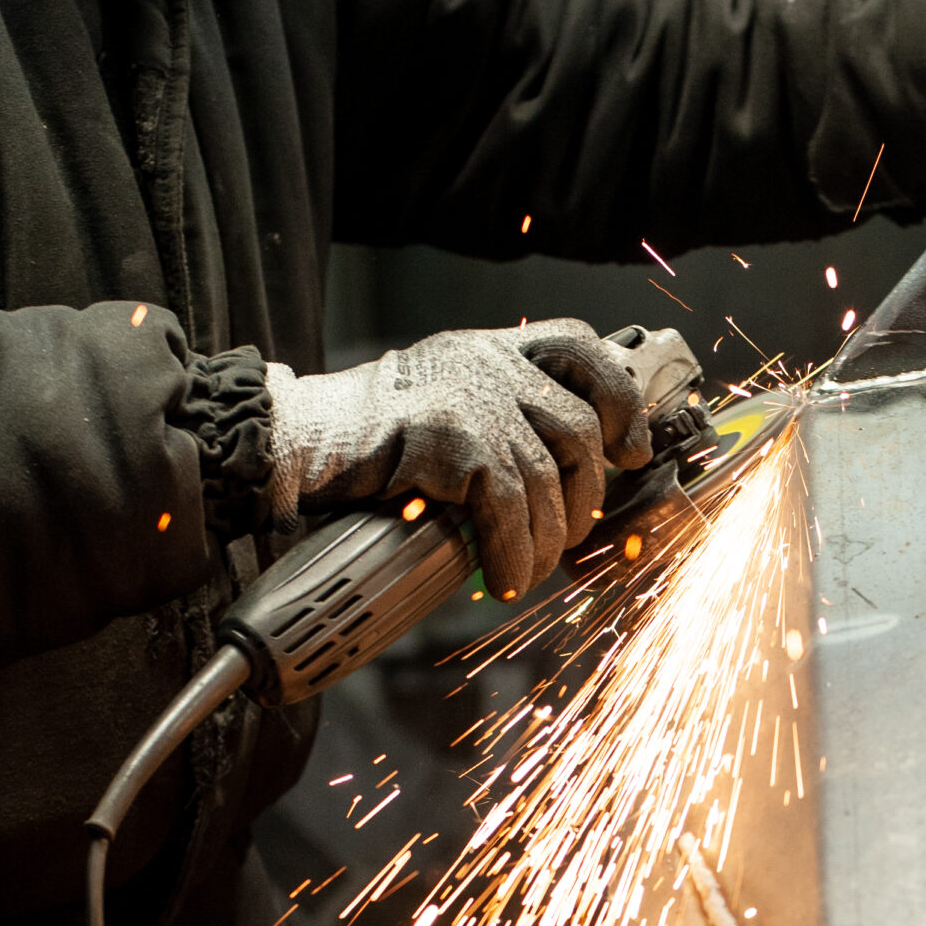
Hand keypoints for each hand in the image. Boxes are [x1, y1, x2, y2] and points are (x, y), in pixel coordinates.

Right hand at [264, 321, 653, 597]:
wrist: (296, 440)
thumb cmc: (362, 438)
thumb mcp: (442, 407)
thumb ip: (495, 419)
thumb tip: (555, 484)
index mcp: (490, 348)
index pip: (580, 347)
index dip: (619, 399)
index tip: (628, 449)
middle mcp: (487, 361)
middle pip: (578, 427)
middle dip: (585, 497)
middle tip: (564, 537)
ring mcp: (471, 395)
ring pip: (549, 475)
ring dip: (548, 538)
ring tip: (530, 569)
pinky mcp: (452, 436)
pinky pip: (510, 506)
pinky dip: (515, 552)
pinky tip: (505, 578)